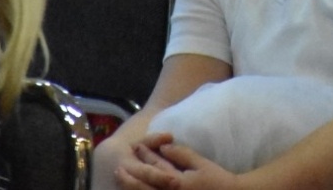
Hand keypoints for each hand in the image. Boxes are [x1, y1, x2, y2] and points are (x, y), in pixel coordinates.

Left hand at [114, 133, 239, 189]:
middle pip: (143, 188)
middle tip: (117, 170)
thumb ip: (180, 154)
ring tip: (122, 180)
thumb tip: (163, 146)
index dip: (144, 156)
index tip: (136, 147)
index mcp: (175, 183)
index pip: (154, 168)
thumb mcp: (200, 163)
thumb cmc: (215, 179)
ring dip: (132, 188)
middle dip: (129, 178)